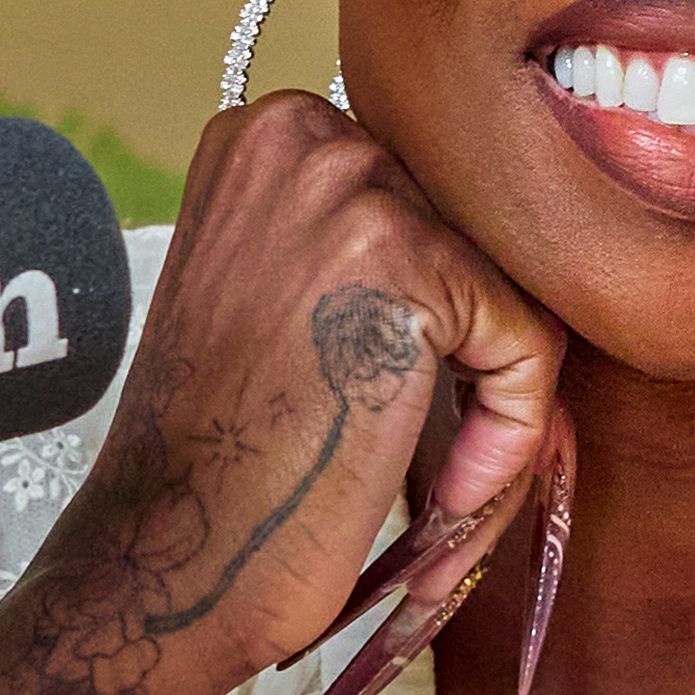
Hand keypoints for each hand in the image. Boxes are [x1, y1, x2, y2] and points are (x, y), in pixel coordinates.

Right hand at [44, 89, 566, 694]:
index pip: (432, 209)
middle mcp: (305, 137)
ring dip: (498, 416)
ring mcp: (352, 191)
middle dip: (478, 370)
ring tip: (445, 499)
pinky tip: (444, 500)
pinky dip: (508, 441)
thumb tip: (497, 243)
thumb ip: (361, 245)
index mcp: (268, 135)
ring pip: (511, 303)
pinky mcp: (408, 264)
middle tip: (445, 473)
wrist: (167, 560)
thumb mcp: (275, 297)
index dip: (444, 329)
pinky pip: (528, 350)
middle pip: (477, 249)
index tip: (410, 415)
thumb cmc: (225, 457)